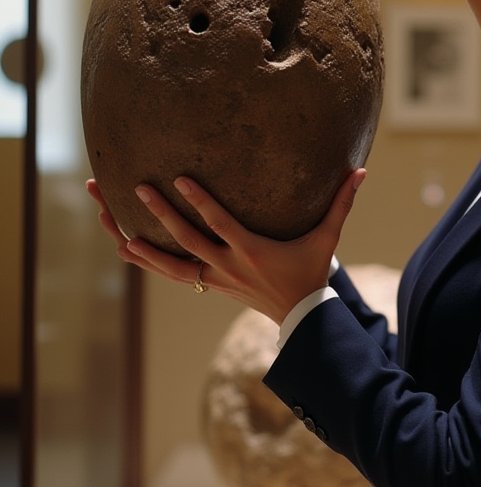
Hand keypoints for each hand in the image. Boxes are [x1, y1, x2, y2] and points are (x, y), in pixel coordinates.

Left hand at [86, 170, 365, 323]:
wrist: (301, 316)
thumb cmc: (313, 270)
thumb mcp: (328, 238)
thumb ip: (341, 203)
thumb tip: (361, 171)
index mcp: (251, 250)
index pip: (219, 223)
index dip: (199, 202)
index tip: (178, 179)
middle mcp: (227, 266)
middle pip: (187, 240)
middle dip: (161, 214)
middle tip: (138, 189)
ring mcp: (215, 278)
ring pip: (170, 264)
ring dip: (142, 244)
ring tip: (113, 225)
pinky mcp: (209, 285)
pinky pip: (172, 273)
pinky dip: (148, 261)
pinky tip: (125, 247)